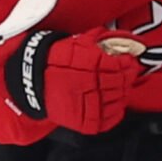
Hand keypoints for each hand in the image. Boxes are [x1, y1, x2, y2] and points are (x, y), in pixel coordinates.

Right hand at [12, 29, 141, 133]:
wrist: (32, 81)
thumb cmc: (54, 60)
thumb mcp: (76, 43)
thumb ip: (99, 40)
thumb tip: (121, 38)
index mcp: (86, 65)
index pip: (118, 66)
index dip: (127, 64)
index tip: (129, 62)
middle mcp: (87, 85)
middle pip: (120, 84)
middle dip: (126, 78)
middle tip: (127, 74)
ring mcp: (86, 105)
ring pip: (117, 101)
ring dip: (123, 94)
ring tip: (120, 88)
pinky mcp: (84, 122)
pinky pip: (108, 120)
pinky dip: (115, 112)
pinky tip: (114, 104)